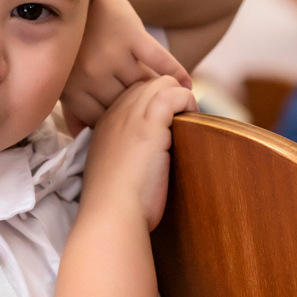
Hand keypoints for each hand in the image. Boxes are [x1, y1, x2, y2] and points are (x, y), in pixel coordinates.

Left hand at [61, 0, 191, 134]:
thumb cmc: (76, 45)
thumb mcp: (67, 78)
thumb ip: (73, 111)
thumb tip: (82, 140)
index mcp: (72, 89)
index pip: (102, 122)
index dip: (120, 128)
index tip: (134, 131)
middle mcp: (91, 74)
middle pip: (126, 106)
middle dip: (143, 113)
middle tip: (160, 120)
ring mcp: (112, 54)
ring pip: (146, 87)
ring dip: (162, 95)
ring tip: (175, 104)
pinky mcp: (132, 36)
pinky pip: (161, 61)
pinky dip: (177, 73)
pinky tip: (187, 85)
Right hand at [81, 76, 196, 229]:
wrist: (112, 213)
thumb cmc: (117, 205)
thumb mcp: (115, 172)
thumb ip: (126, 155)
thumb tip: (151, 156)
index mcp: (104, 125)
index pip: (131, 94)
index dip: (152, 101)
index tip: (168, 120)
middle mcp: (114, 114)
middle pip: (145, 83)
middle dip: (168, 95)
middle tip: (182, 118)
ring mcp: (130, 116)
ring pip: (160, 82)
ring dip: (180, 96)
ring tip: (189, 119)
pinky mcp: (149, 123)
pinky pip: (174, 93)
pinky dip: (187, 101)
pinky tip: (192, 119)